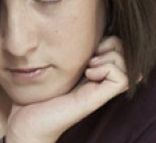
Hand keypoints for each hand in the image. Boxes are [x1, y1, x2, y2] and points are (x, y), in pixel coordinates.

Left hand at [4, 36, 129, 142]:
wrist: (26, 123)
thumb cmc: (34, 95)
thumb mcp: (48, 68)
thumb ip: (59, 55)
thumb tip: (65, 32)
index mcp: (90, 73)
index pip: (119, 49)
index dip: (110, 40)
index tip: (90, 44)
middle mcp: (99, 82)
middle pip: (129, 55)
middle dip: (114, 46)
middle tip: (92, 54)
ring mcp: (99, 92)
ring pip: (129, 67)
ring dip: (112, 57)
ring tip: (90, 64)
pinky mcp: (94, 99)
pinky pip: (121, 79)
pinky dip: (108, 69)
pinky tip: (89, 73)